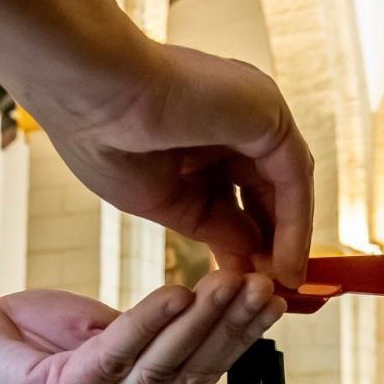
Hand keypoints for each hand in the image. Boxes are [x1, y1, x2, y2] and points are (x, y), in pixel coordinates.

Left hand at [0, 271, 285, 383]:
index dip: (240, 334)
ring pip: (162, 365)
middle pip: (192, 372)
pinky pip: (115, 355)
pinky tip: (177, 292)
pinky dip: (149, 322)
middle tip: (266, 285)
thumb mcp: (102, 329)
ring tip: (231, 281)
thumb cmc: (28, 335)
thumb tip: (202, 307)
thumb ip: (149, 330)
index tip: (272, 293)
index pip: (202, 371)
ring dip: (202, 320)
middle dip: (234, 325)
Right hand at [32, 44, 313, 287]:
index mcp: (201, 127)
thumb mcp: (163, 198)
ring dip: (287, 240)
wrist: (89, 93)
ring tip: (283, 287)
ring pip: (286, 186)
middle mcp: (234, 116)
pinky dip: (293, 228)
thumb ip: (208, 223)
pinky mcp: (269, 116)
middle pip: (267, 189)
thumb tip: (248, 252)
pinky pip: (293, 181)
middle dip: (271, 241)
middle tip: (271, 290)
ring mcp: (254, 112)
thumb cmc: (103, 137)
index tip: (244, 280)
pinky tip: (284, 267)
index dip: (245, 236)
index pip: (237, 189)